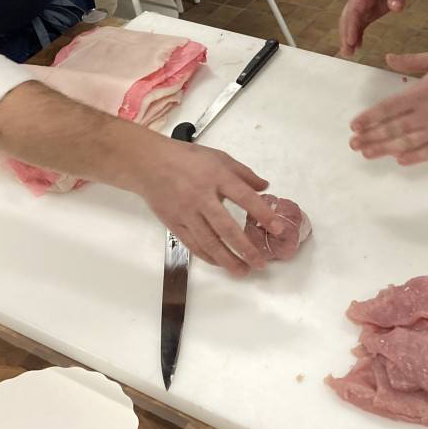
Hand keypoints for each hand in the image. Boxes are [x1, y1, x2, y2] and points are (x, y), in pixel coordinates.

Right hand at [133, 138, 283, 275]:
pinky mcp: (174, 224)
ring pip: (209, 242)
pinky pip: (193, 245)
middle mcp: (201, 196)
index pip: (244, 198)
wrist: (149, 164)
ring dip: (228, 259)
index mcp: (216, 176)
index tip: (278, 229)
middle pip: (226, 227)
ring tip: (244, 271)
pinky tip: (221, 263)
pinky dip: (208, 257)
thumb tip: (265, 187)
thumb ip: (243, 173)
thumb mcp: (219, 157)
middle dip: (245, 248)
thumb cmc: (188, 159)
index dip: (263, 214)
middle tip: (261, 263)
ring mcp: (186, 212)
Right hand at [339, 0, 419, 56]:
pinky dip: (357, 34)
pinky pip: (360, 23)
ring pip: (351, 21)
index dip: (351, 25)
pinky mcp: (370, 9)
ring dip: (348, 36)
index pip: (354, 9)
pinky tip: (357, 46)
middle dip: (345, 34)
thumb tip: (396, 8)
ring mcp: (363, 3)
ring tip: (348, 53)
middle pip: (348, 17)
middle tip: (346, 52)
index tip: (350, 39)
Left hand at [349, 44, 427, 164]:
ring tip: (367, 154)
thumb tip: (388, 58)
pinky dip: (415, 157)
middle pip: (393, 129)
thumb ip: (412, 60)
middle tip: (353, 145)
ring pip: (407, 143)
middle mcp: (427, 114)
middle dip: (371, 137)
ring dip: (385, 149)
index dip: (369, 118)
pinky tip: (400, 160)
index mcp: (421, 93)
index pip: (387, 108)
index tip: (354, 126)